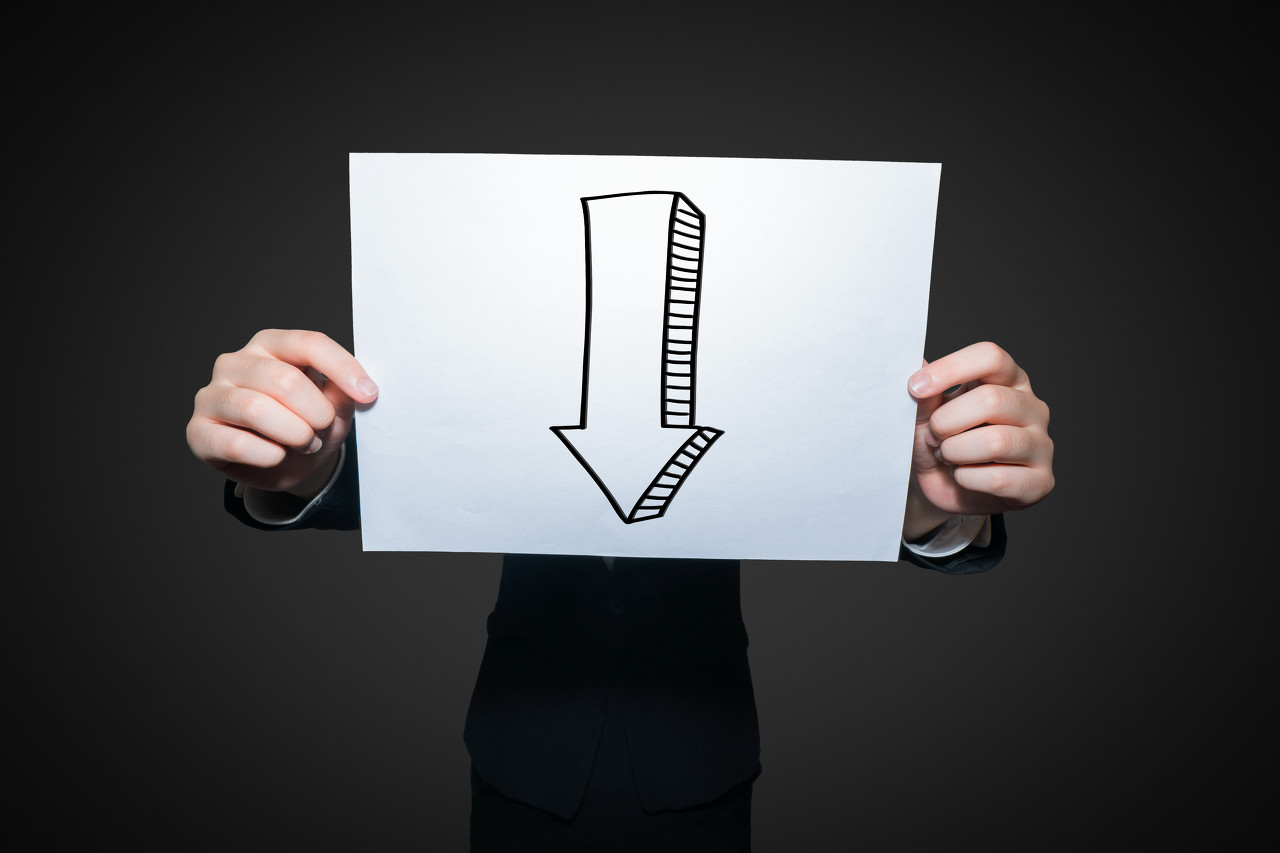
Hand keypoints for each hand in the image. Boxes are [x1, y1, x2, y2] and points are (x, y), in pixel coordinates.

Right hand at [186, 329, 377, 497]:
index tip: (369, 395)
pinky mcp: (198, 431)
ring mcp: (212, 395)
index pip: (309, 343)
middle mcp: (235, 362)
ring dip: (293, 434)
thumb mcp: (333, 410)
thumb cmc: (307, 426)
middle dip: (315, 413)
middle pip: (284, 380)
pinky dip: (268, 455)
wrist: (283, 464)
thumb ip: (341, 396)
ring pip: (256, 408)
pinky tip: (277, 456)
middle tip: (322, 430)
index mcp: (270, 344)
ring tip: (305, 444)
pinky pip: (236, 442)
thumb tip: (356, 388)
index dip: (343, 368)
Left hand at [903, 342, 1053, 539]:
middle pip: (991, 400)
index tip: (915, 387)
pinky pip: (998, 478)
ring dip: (956, 452)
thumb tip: (917, 362)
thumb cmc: (940, 443)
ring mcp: (1041, 444)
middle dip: (946, 421)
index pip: (991, 357)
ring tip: (946, 456)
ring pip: (996, 442)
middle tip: (931, 436)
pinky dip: (967, 479)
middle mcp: (1032, 407)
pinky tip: (962, 476)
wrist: (944, 488)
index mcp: (1008, 379)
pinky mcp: (1040, 482)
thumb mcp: (926, 416)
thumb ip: (926, 394)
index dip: (951, 369)